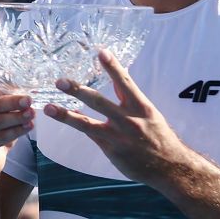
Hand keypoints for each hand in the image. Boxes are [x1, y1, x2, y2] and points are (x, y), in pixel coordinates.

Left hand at [43, 50, 188, 186]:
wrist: (171, 168)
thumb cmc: (160, 138)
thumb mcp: (150, 114)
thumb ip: (131, 98)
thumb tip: (118, 79)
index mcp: (142, 107)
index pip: (125, 82)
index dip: (113, 67)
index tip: (101, 52)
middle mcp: (129, 119)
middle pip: (99, 101)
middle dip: (78, 90)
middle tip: (60, 81)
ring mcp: (118, 135)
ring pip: (87, 123)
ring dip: (66, 114)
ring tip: (48, 107)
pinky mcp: (111, 148)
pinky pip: (89, 133)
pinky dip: (75, 123)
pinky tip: (60, 116)